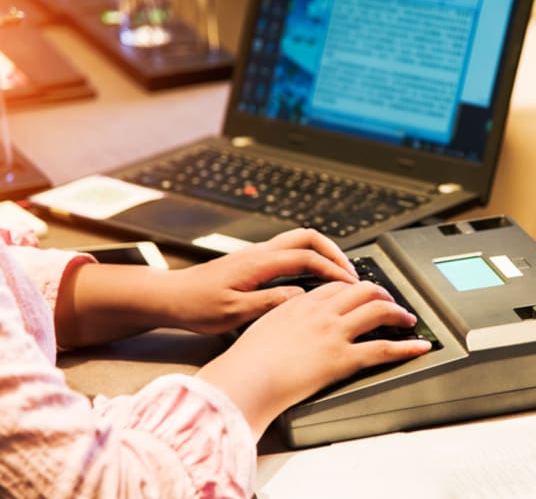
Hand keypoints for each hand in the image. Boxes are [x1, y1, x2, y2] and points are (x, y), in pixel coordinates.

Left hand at [164, 228, 358, 333]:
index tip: (349, 284)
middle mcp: (260, 252)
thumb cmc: (196, 305)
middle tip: (350, 273)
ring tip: (337, 274)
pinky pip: (289, 250)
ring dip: (322, 252)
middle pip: (308, 237)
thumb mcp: (233, 312)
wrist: (171, 296)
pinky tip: (312, 277)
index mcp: (258, 263)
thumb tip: (301, 297)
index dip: (332, 270)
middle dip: (334, 252)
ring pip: (299, 240)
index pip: (306, 258)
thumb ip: (269, 303)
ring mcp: (257, 254)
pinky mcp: (254, 261)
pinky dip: (309, 258)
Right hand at [196, 281, 432, 437]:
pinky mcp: (343, 358)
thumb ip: (279, 317)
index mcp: (301, 304)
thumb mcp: (260, 326)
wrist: (245, 379)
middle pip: (362, 289)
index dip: (354, 287)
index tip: (361, 293)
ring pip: (377, 310)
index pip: (336, 286)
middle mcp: (321, 312)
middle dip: (382, 293)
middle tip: (390, 301)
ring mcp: (334, 333)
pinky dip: (407, 347)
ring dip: (398, 312)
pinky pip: (383, 348)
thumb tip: (286, 319)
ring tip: (407, 318)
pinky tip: (419, 347)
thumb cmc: (246, 361)